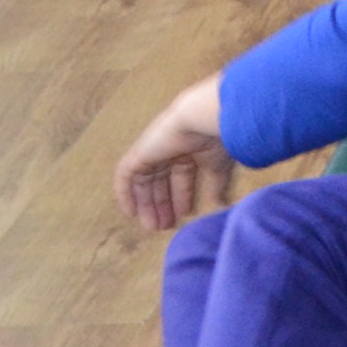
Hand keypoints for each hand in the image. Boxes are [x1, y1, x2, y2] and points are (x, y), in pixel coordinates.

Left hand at [114, 89, 239, 232]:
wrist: (201, 119)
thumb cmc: (216, 139)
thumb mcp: (219, 168)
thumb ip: (217, 186)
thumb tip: (220, 205)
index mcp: (191, 151)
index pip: (182, 178)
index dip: (183, 197)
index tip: (185, 216)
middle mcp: (170, 151)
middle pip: (162, 182)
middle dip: (164, 205)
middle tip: (165, 227)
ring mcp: (153, 151)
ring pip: (146, 182)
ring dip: (147, 204)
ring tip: (153, 226)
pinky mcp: (139, 153)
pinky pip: (125, 176)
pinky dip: (126, 194)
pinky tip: (131, 213)